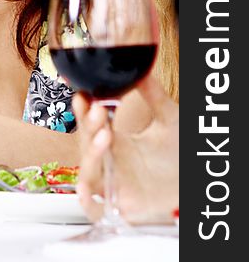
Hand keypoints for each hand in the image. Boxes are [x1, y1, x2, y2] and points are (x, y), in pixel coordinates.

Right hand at [73, 74, 178, 224]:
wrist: (195, 185)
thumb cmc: (180, 155)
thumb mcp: (169, 119)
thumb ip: (153, 94)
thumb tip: (141, 70)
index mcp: (117, 141)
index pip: (91, 124)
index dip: (83, 110)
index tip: (83, 94)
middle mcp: (111, 162)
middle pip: (86, 144)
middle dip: (88, 126)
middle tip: (97, 109)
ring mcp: (114, 184)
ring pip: (88, 172)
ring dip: (91, 155)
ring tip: (104, 135)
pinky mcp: (121, 207)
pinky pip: (95, 208)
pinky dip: (86, 201)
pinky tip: (86, 187)